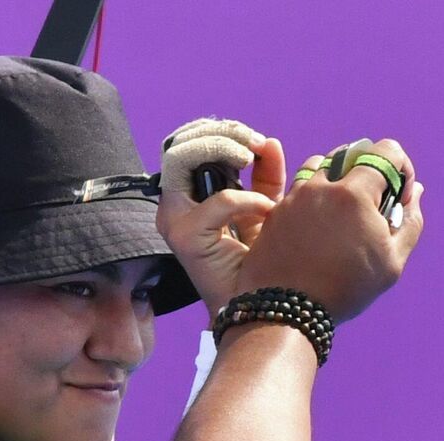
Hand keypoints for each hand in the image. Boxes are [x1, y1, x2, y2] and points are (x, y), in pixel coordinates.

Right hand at [155, 118, 286, 320]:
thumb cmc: (262, 260)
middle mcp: (174, 204)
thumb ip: (266, 175)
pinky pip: (218, 201)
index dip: (221, 132)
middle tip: (252, 142)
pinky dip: (247, 199)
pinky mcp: (183, 237)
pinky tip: (267, 211)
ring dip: (221, 149)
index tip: (255, 140)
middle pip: (181, 144)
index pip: (189, 144)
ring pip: (181, 157)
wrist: (262, 306)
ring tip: (250, 157)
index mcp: (190, 195)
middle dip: (220, 134)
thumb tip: (270, 142)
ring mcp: (174, 220)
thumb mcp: (267, 207)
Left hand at [238, 139, 424, 322]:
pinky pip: (298, 188)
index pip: (386, 151)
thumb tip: (416, 192)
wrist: (287, 312)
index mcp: (354, 194)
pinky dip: (314, 197)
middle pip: (352, 154)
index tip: (400, 194)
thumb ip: (410, 221)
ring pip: (320, 166)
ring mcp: (294, 197)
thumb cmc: (346, 289)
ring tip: (343, 214)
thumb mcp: (392, 261)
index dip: (401, 167)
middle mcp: (321, 187)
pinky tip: (320, 228)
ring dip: (337, 180)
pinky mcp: (275, 212)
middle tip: (372, 206)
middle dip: (369, 172)